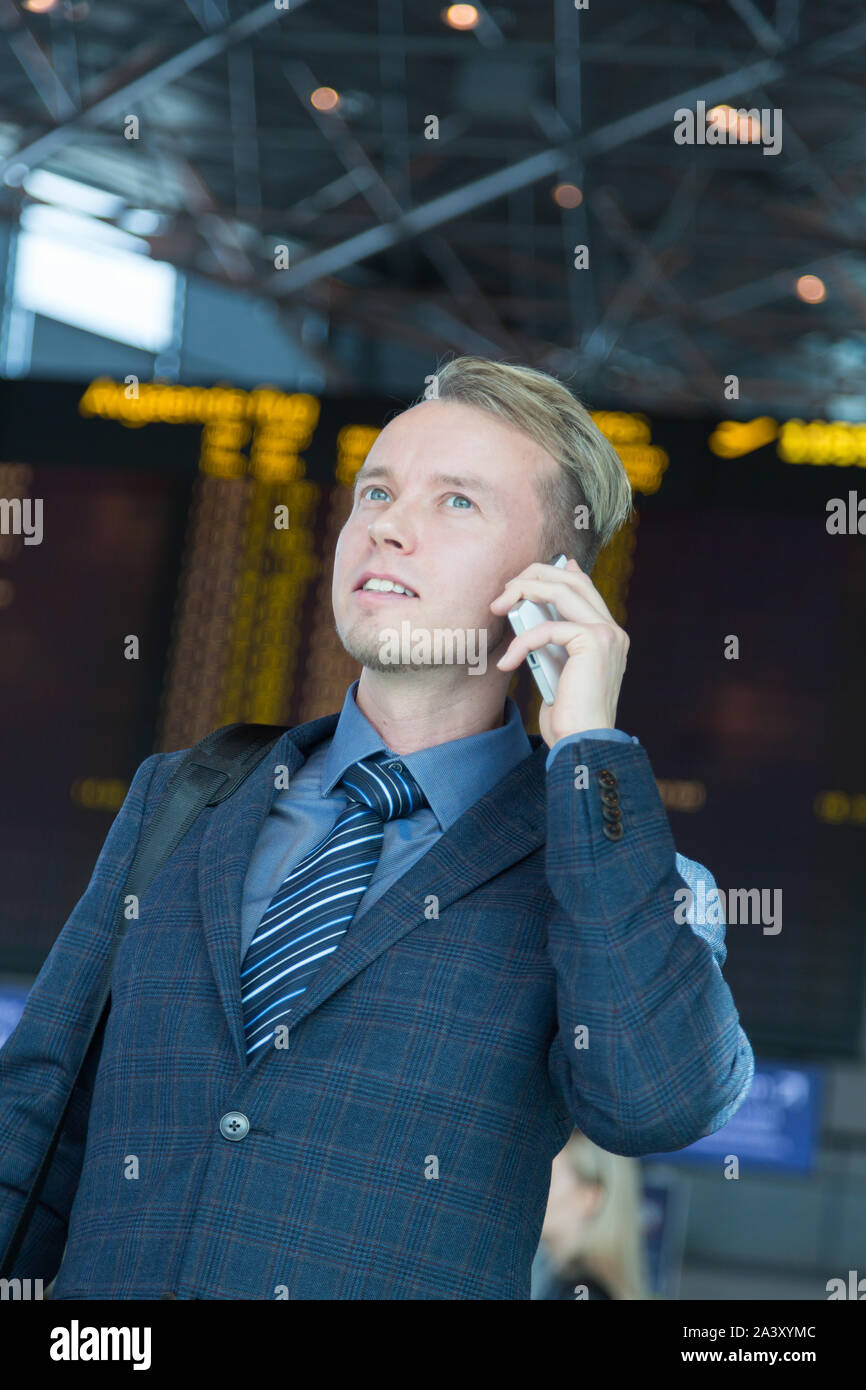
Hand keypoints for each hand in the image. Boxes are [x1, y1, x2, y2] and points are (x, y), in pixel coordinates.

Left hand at [489, 558, 629, 749]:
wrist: (582, 743)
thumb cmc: (567, 716)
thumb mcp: (556, 670)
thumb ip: (552, 642)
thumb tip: (534, 615)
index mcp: (608, 636)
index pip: (585, 589)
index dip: (558, 572)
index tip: (529, 573)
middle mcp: (613, 631)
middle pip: (573, 580)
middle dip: (534, 576)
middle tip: (504, 590)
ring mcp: (607, 634)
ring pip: (562, 590)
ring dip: (524, 591)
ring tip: (498, 605)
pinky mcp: (593, 643)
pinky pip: (547, 629)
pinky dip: (521, 642)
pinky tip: (507, 663)